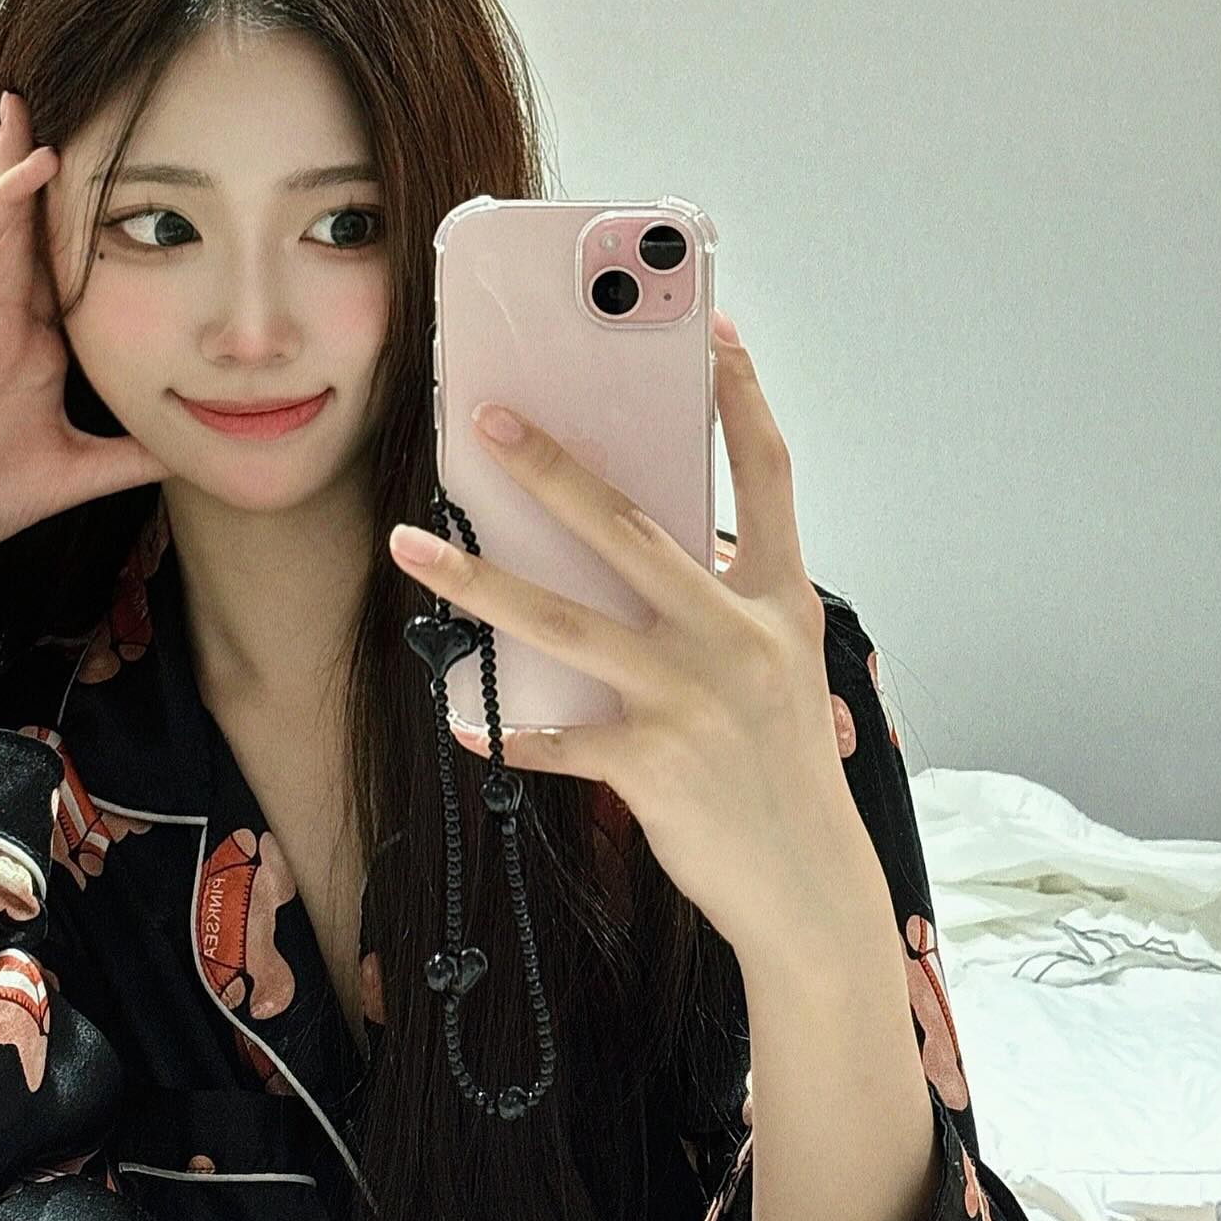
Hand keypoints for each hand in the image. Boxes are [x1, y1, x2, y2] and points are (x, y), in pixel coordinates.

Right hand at [0, 92, 171, 594]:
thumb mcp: (74, 474)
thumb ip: (131, 457)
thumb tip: (196, 453)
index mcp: (28, 349)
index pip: (60, 270)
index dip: (80, 220)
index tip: (112, 169)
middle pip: (17, 235)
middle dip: (32, 173)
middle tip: (52, 106)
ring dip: (5, 191)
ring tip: (31, 132)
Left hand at [388, 309, 877, 956]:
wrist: (810, 887)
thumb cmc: (783, 769)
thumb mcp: (781, 669)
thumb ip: (724, 603)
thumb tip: (637, 550)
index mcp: (780, 602)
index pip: (770, 476)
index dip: (743, 401)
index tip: (716, 333)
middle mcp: (739, 636)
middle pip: (630, 528)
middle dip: (551, 467)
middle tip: (486, 418)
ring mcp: (693, 697)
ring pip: (565, 620)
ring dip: (478, 581)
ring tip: (410, 548)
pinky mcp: (653, 763)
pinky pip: (556, 737)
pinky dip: (507, 730)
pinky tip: (462, 718)